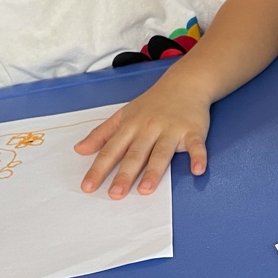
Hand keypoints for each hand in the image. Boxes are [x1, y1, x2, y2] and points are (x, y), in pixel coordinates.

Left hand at [74, 85, 210, 198]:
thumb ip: (102, 134)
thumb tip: (79, 150)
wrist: (185, 83)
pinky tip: (197, 171)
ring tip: (145, 190)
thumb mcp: (123, 115)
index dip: (99, 168)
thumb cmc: (152, 103)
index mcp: (131, 126)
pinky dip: (198, 157)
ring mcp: (171, 130)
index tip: (88, 186)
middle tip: (115, 194)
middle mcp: (149, 128)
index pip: (112, 150)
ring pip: (161, 152)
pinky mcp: (193, 131)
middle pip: (136, 154)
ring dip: (154, 171)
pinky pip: (195, 146)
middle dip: (125, 174)